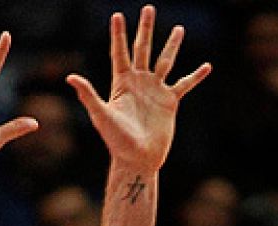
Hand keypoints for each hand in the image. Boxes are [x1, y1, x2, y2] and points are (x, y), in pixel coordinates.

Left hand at [66, 7, 211, 173]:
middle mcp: (139, 82)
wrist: (138, 159)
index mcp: (121, 82)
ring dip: (172, 45)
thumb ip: (88, 95)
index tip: (117, 15)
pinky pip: (185, 84)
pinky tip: (207, 67)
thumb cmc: (116, 141)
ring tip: (179, 29)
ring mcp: (155, 90)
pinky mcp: (170, 102)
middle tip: (149, 9)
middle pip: (143, 49)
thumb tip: (70, 77)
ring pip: (165, 61)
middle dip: (146, 29)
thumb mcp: (101, 115)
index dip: (118, 34)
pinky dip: (196, 76)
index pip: (120, 52)